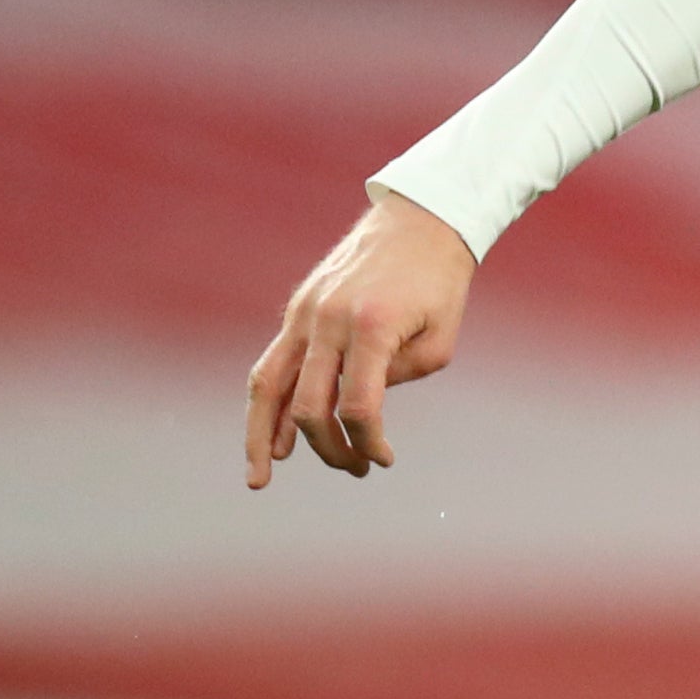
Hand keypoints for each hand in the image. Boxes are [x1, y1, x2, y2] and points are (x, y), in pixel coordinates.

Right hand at [244, 192, 475, 486]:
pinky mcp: (298, 310)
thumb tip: (354, 407)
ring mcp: (306, 313)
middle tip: (354, 470)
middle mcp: (329, 320)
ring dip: (261, 435)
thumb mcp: (440, 338)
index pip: (358, 407)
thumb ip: (400, 377)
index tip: (385, 459)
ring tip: (259, 478)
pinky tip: (269, 436)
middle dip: (328, 449)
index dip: (368, 443)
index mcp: (372, 327)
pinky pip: (272, 364)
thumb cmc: (439, 284)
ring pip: (268, 385)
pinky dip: (268, 402)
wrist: (419, 220)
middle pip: (308, 405)